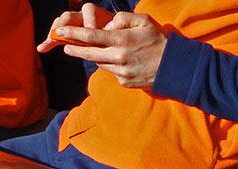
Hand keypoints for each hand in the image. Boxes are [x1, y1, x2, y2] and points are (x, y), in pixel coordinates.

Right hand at [37, 3, 113, 52]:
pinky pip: (57, 36)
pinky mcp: (68, 35)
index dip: (89, 19)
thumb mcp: (120, 30)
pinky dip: (49, 42)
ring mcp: (73, 26)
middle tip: (63, 33)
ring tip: (51, 39)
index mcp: (97, 14)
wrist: (114, 43)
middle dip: (65, 24)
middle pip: (69, 16)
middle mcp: (82, 17)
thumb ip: (120, 25)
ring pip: (61, 24)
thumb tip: (116, 27)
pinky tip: (42, 48)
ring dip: (55, 32)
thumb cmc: (119, 36)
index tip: (92, 29)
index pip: (89, 10)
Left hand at [41, 4, 167, 89]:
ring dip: (93, 57)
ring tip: (90, 52)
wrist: (176, 68)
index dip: (72, 33)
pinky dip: (112, 67)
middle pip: (88, 53)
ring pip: (100, 63)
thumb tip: (109, 24)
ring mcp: (122, 71)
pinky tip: (119, 62)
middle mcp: (119, 57)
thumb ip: (124, 18)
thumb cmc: (160, 42)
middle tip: (66, 46)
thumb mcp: (145, 21)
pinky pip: (112, 73)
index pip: (90, 35)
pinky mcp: (126, 82)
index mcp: (121, 40)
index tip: (60, 31)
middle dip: (74, 49)